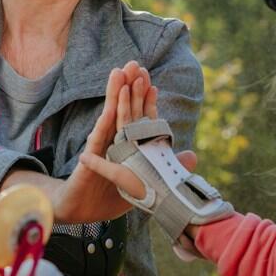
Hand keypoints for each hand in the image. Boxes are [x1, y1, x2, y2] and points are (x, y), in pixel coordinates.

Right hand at [52, 62, 156, 224]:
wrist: (82, 211)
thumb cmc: (109, 197)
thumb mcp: (145, 181)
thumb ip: (167, 167)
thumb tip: (193, 156)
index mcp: (127, 146)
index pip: (138, 119)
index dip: (146, 101)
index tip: (153, 83)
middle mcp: (113, 142)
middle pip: (124, 110)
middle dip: (130, 87)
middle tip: (136, 64)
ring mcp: (101, 148)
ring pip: (110, 116)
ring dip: (115, 95)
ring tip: (119, 73)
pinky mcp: (90, 160)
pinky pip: (99, 139)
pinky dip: (104, 124)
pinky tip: (109, 110)